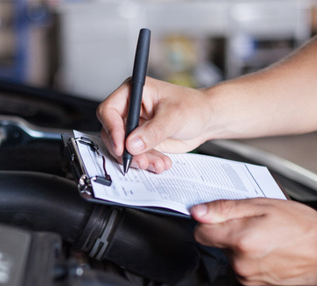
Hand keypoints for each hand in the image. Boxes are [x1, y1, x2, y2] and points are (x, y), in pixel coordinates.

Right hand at [96, 77, 211, 172]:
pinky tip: (161, 163)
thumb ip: (153, 131)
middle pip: (112, 133)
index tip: (122, 146)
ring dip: (138, 160)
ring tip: (156, 164)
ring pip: (123, 148)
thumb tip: (132, 143)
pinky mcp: (142, 141)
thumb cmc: (194, 107)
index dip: (112, 129)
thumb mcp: (174, 116)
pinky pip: (136, 156)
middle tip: (139, 160)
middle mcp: (131, 109)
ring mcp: (135, 127)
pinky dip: (147, 163)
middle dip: (125, 150)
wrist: (207, 120)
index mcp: (134, 92)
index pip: (109, 110)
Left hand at [190, 198, 316, 285]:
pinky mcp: (257, 285)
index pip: (201, 233)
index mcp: (239, 240)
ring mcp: (249, 276)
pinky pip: (244, 267)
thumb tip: (198, 212)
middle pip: (218, 244)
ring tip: (268, 236)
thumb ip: (226, 209)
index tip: (219, 216)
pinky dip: (253, 258)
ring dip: (243, 245)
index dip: (208, 221)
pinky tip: (272, 249)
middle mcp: (240, 263)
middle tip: (256, 223)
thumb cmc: (304, 228)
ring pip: (232, 256)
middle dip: (231, 231)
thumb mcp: (263, 206)